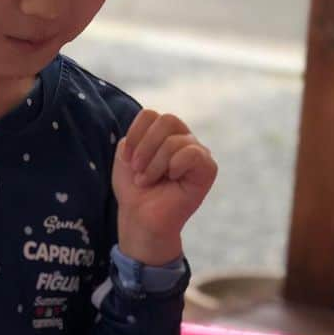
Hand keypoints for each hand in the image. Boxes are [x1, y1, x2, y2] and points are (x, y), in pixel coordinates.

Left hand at [112, 110, 216, 263]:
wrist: (140, 219)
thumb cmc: (134, 190)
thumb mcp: (126, 156)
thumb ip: (136, 134)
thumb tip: (153, 126)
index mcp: (164, 134)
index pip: (150, 115)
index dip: (135, 134)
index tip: (127, 159)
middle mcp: (183, 139)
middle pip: (167, 120)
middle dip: (146, 147)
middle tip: (138, 170)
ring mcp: (197, 153)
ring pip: (176, 140)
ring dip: (155, 163)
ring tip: (148, 181)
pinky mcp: (208, 169)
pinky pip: (194, 153)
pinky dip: (176, 164)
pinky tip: (171, 178)